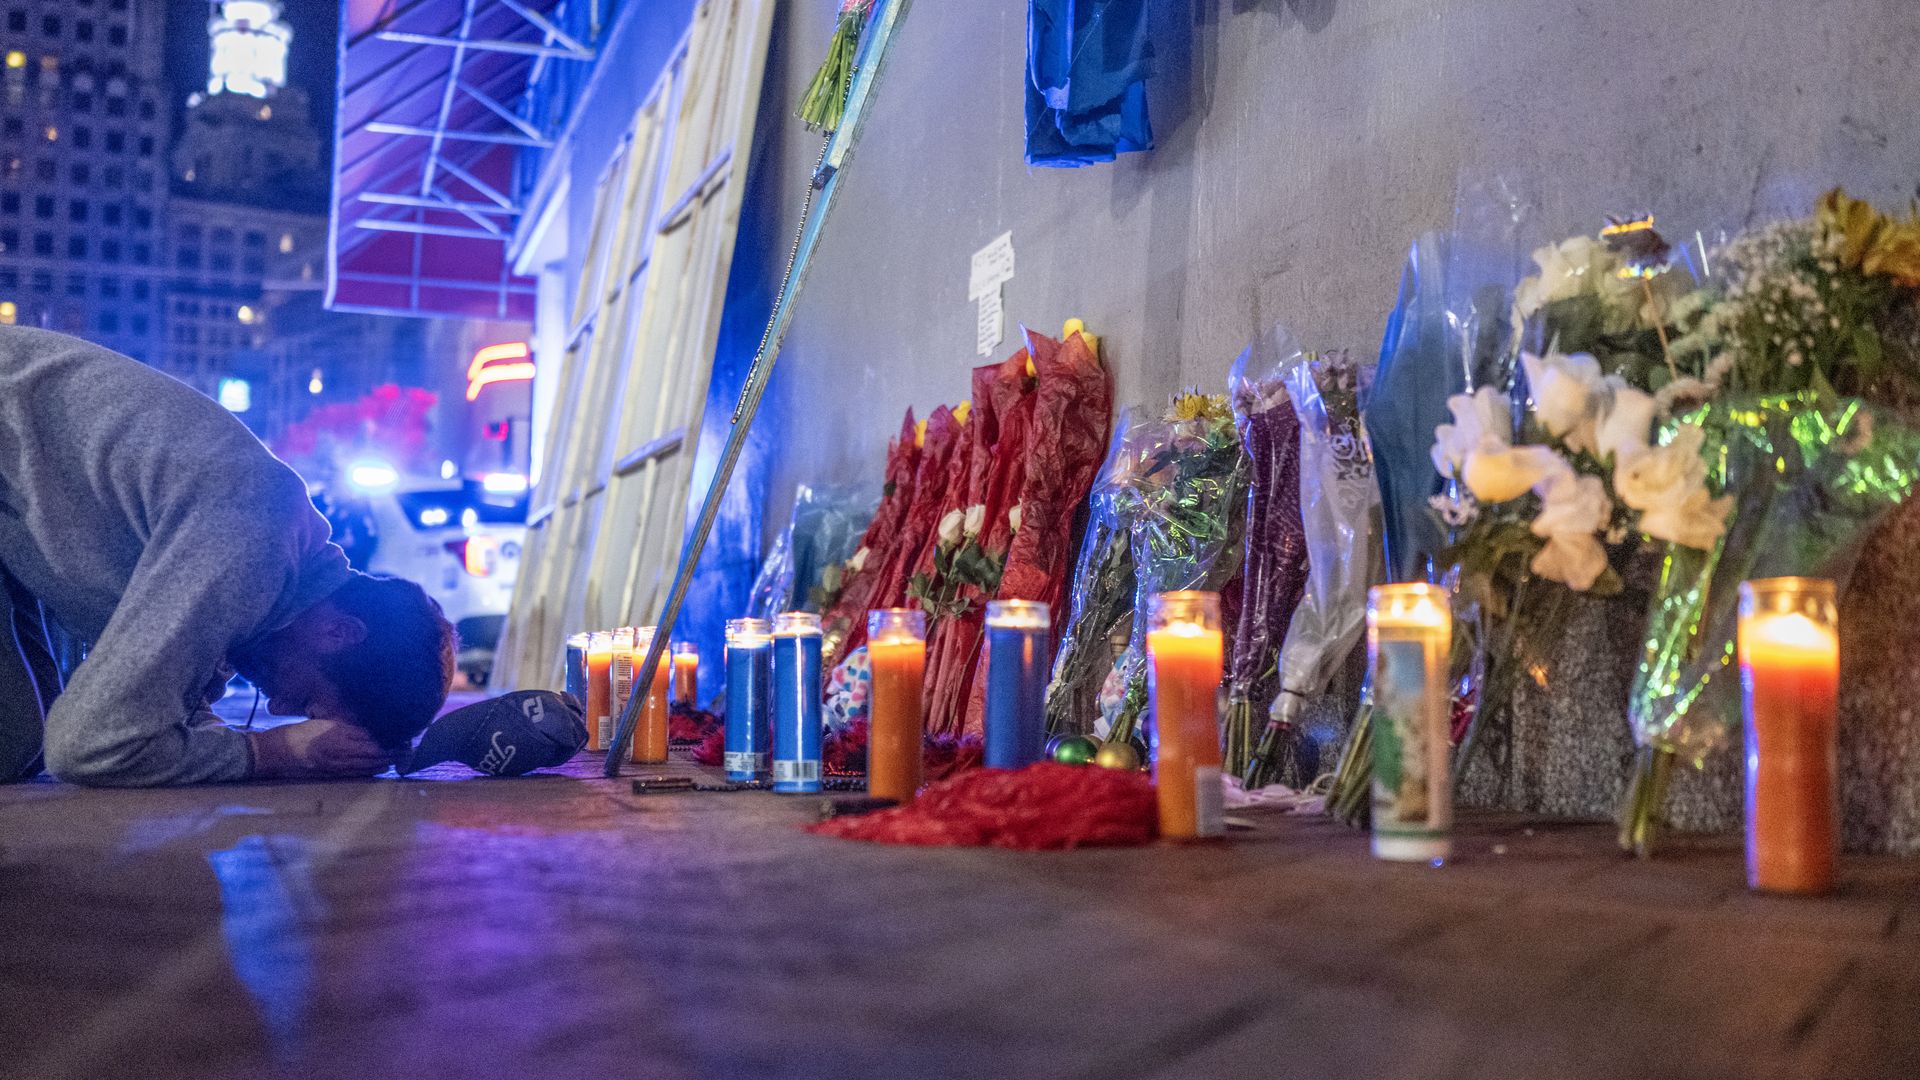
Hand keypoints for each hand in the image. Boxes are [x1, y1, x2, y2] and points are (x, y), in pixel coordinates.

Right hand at [247, 718, 395, 779]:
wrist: (271, 754)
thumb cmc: (294, 734)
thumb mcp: (320, 723)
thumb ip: (343, 725)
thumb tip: (366, 727)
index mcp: (336, 735)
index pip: (369, 737)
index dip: (387, 739)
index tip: (401, 736)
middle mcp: (338, 752)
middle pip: (373, 753)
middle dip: (391, 752)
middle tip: (406, 749)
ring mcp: (335, 766)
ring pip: (367, 766)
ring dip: (383, 762)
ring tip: (397, 758)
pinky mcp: (330, 775)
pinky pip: (355, 774)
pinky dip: (369, 770)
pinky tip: (378, 768)